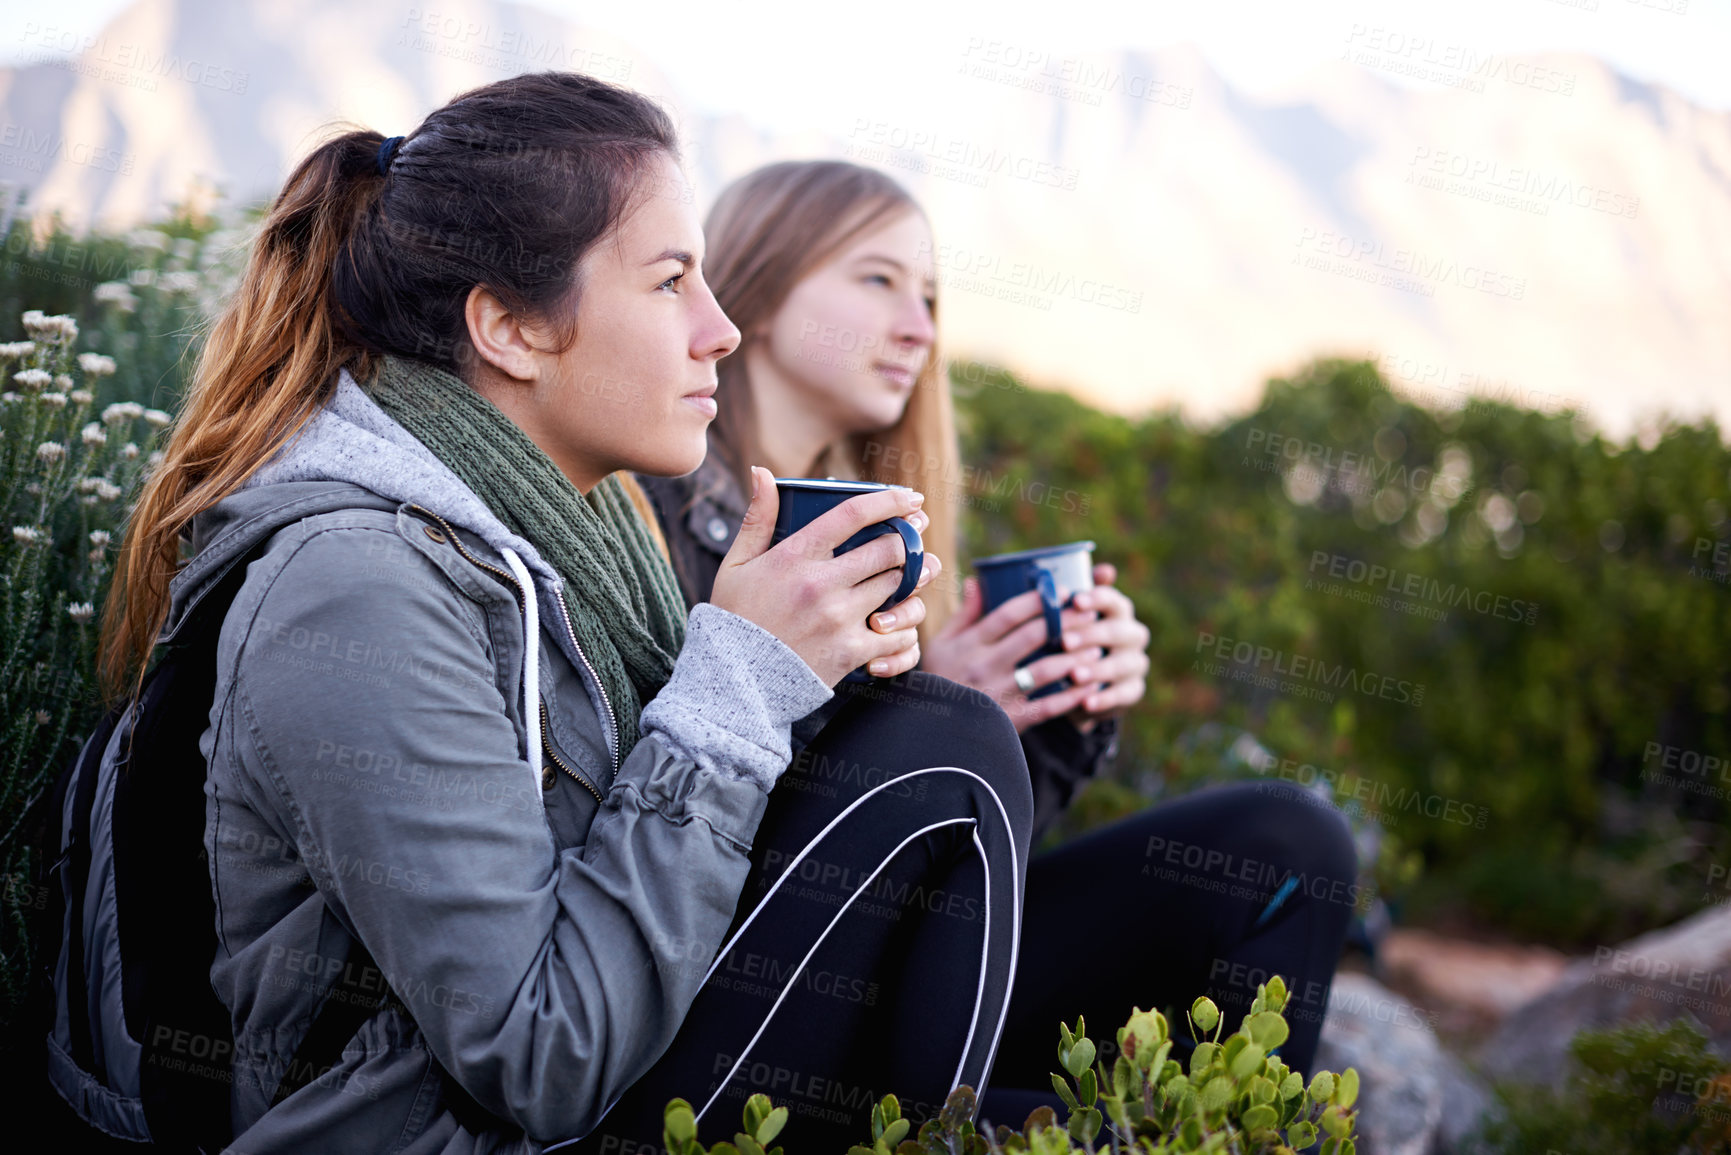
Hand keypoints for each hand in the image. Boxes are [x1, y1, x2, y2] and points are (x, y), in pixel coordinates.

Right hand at [710, 467, 941, 686]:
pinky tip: (901, 619)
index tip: (910, 497)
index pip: (852, 515)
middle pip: (888, 548)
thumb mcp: (736, 565)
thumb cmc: (735, 618)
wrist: (734, 681)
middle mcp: (822, 584)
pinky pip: (898, 633)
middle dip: (909, 538)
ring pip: (899, 587)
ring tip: (921, 571)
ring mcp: (839, 618)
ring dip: (914, 577)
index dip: (889, 500)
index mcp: (795, 557)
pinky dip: (905, 626)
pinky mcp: (851, 651)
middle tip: (917, 534)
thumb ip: (757, 519)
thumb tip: (762, 472)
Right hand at [921, 576, 1103, 733]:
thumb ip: (964, 615)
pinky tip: (1090, 687)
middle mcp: (985, 666)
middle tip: (1090, 613)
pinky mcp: (1010, 720)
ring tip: (1095, 648)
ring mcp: (999, 693)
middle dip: (1065, 622)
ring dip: (1074, 657)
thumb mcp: (941, 645)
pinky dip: (1072, 697)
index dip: (1037, 600)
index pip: (1008, 614)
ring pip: (1045, 670)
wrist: (933, 733)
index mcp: (970, 644)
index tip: (1063, 592)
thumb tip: (978, 581)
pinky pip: (1048, 708)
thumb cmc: (938, 680)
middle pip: (1032, 637)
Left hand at [1062, 563, 1149, 730]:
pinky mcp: (1134, 689)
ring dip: (1097, 669)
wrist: (1077, 683)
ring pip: (1123, 664)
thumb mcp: (1064, 622)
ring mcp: (1136, 662)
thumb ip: (1066, 599)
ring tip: (1074, 675)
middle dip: (1090, 635)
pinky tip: (1085, 703)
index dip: (1096, 598)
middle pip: (1118, 631)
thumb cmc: (1068, 641)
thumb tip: (1080, 572)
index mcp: (1117, 610)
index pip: (1113, 599)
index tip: (1075, 601)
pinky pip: (1124, 695)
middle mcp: (1132, 633)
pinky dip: (1104, 699)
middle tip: (1065, 641)